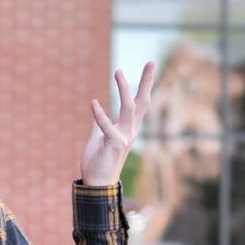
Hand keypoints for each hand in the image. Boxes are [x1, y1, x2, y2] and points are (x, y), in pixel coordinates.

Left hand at [80, 62, 155, 185]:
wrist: (97, 182)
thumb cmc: (99, 161)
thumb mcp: (99, 137)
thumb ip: (100, 124)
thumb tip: (98, 110)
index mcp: (127, 128)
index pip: (139, 103)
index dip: (144, 84)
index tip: (150, 66)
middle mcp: (130, 130)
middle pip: (141, 102)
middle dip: (147, 82)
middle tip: (151, 62)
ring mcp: (124, 137)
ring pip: (128, 108)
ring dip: (124, 89)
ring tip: (119, 71)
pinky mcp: (113, 144)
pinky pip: (106, 126)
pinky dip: (99, 114)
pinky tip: (93, 102)